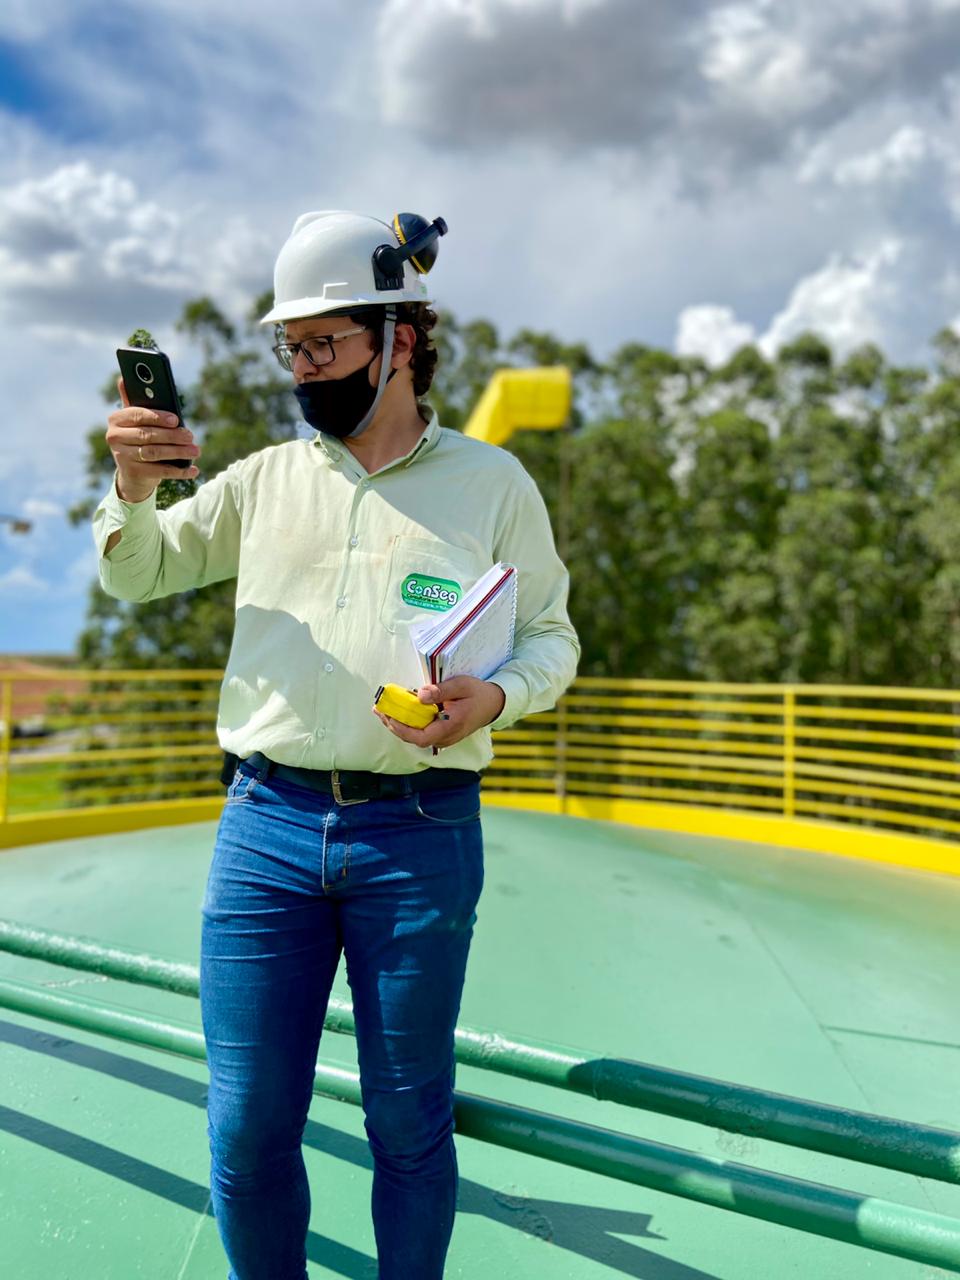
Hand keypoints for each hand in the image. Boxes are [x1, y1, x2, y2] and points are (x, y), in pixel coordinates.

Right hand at [106, 377, 200, 501]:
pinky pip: (160, 472)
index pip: (137, 415)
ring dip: (178, 452)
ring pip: (154, 453)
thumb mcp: (137, 420)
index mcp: (116, 419)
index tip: (176, 419)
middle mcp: (114, 437)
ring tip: (196, 451)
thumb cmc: (139, 437)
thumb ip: (134, 401)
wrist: (132, 472)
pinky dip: (179, 471)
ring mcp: (122, 457)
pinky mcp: (132, 473)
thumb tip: (124, 378)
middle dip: (172, 436)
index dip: (158, 417)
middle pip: (148, 435)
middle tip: (191, 436)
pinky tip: (193, 470)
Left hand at [372, 676, 505, 750]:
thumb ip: (441, 690)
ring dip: (398, 724)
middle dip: (394, 725)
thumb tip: (420, 695)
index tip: (389, 717)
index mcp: (451, 726)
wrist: (493, 704)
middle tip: (379, 709)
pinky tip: (398, 711)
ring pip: (415, 737)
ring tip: (382, 709)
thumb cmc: (477, 693)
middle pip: (414, 738)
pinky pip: (420, 732)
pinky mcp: (441, 734)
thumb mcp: (462, 685)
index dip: (403, 730)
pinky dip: (407, 723)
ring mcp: (444, 738)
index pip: (422, 737)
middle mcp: (446, 737)